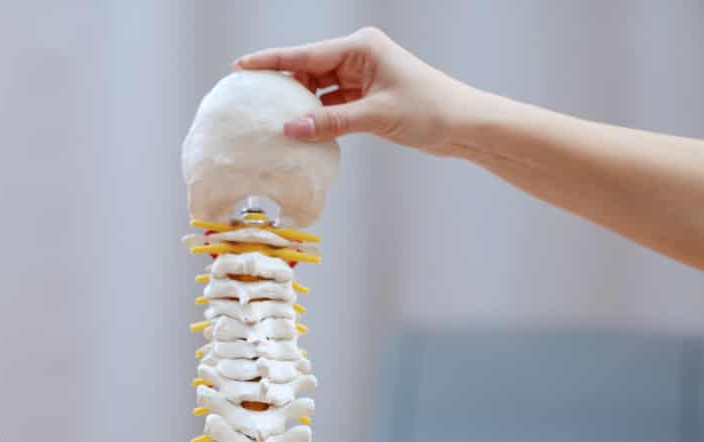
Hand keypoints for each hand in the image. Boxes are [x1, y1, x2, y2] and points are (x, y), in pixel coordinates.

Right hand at [235, 27, 482, 155]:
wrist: (462, 124)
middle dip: (281, 86)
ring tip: (268, 120)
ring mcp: (360, 77)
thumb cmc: (429, 109)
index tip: (241, 65)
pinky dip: (313, 118)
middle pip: (307, 70)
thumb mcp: (376, 115)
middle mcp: (357, 57)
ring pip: (315, 90)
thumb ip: (330, 123)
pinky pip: (328, 106)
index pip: (306, 55)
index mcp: (360, 48)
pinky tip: (296, 131)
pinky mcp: (363, 98)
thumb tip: (289, 129)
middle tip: (250, 102)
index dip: (272, 61)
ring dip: (297, 106)